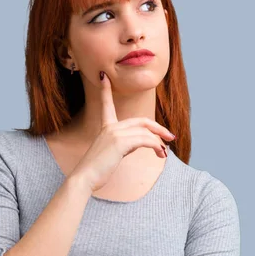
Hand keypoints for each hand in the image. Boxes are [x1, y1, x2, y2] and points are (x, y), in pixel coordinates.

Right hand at [68, 70, 175, 193]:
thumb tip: (141, 143)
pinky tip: (160, 154)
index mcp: (105, 128)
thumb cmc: (97, 170)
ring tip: (164, 154)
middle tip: (170, 137)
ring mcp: (114, 133)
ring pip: (145, 132)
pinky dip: (156, 146)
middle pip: (141, 121)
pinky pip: (145, 140)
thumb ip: (125, 144)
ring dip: (159, 143)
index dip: (105, 91)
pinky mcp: (120, 142)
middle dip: (158, 128)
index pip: (106, 105)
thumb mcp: (111, 154)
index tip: (103, 77)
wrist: (85, 178)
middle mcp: (110, 127)